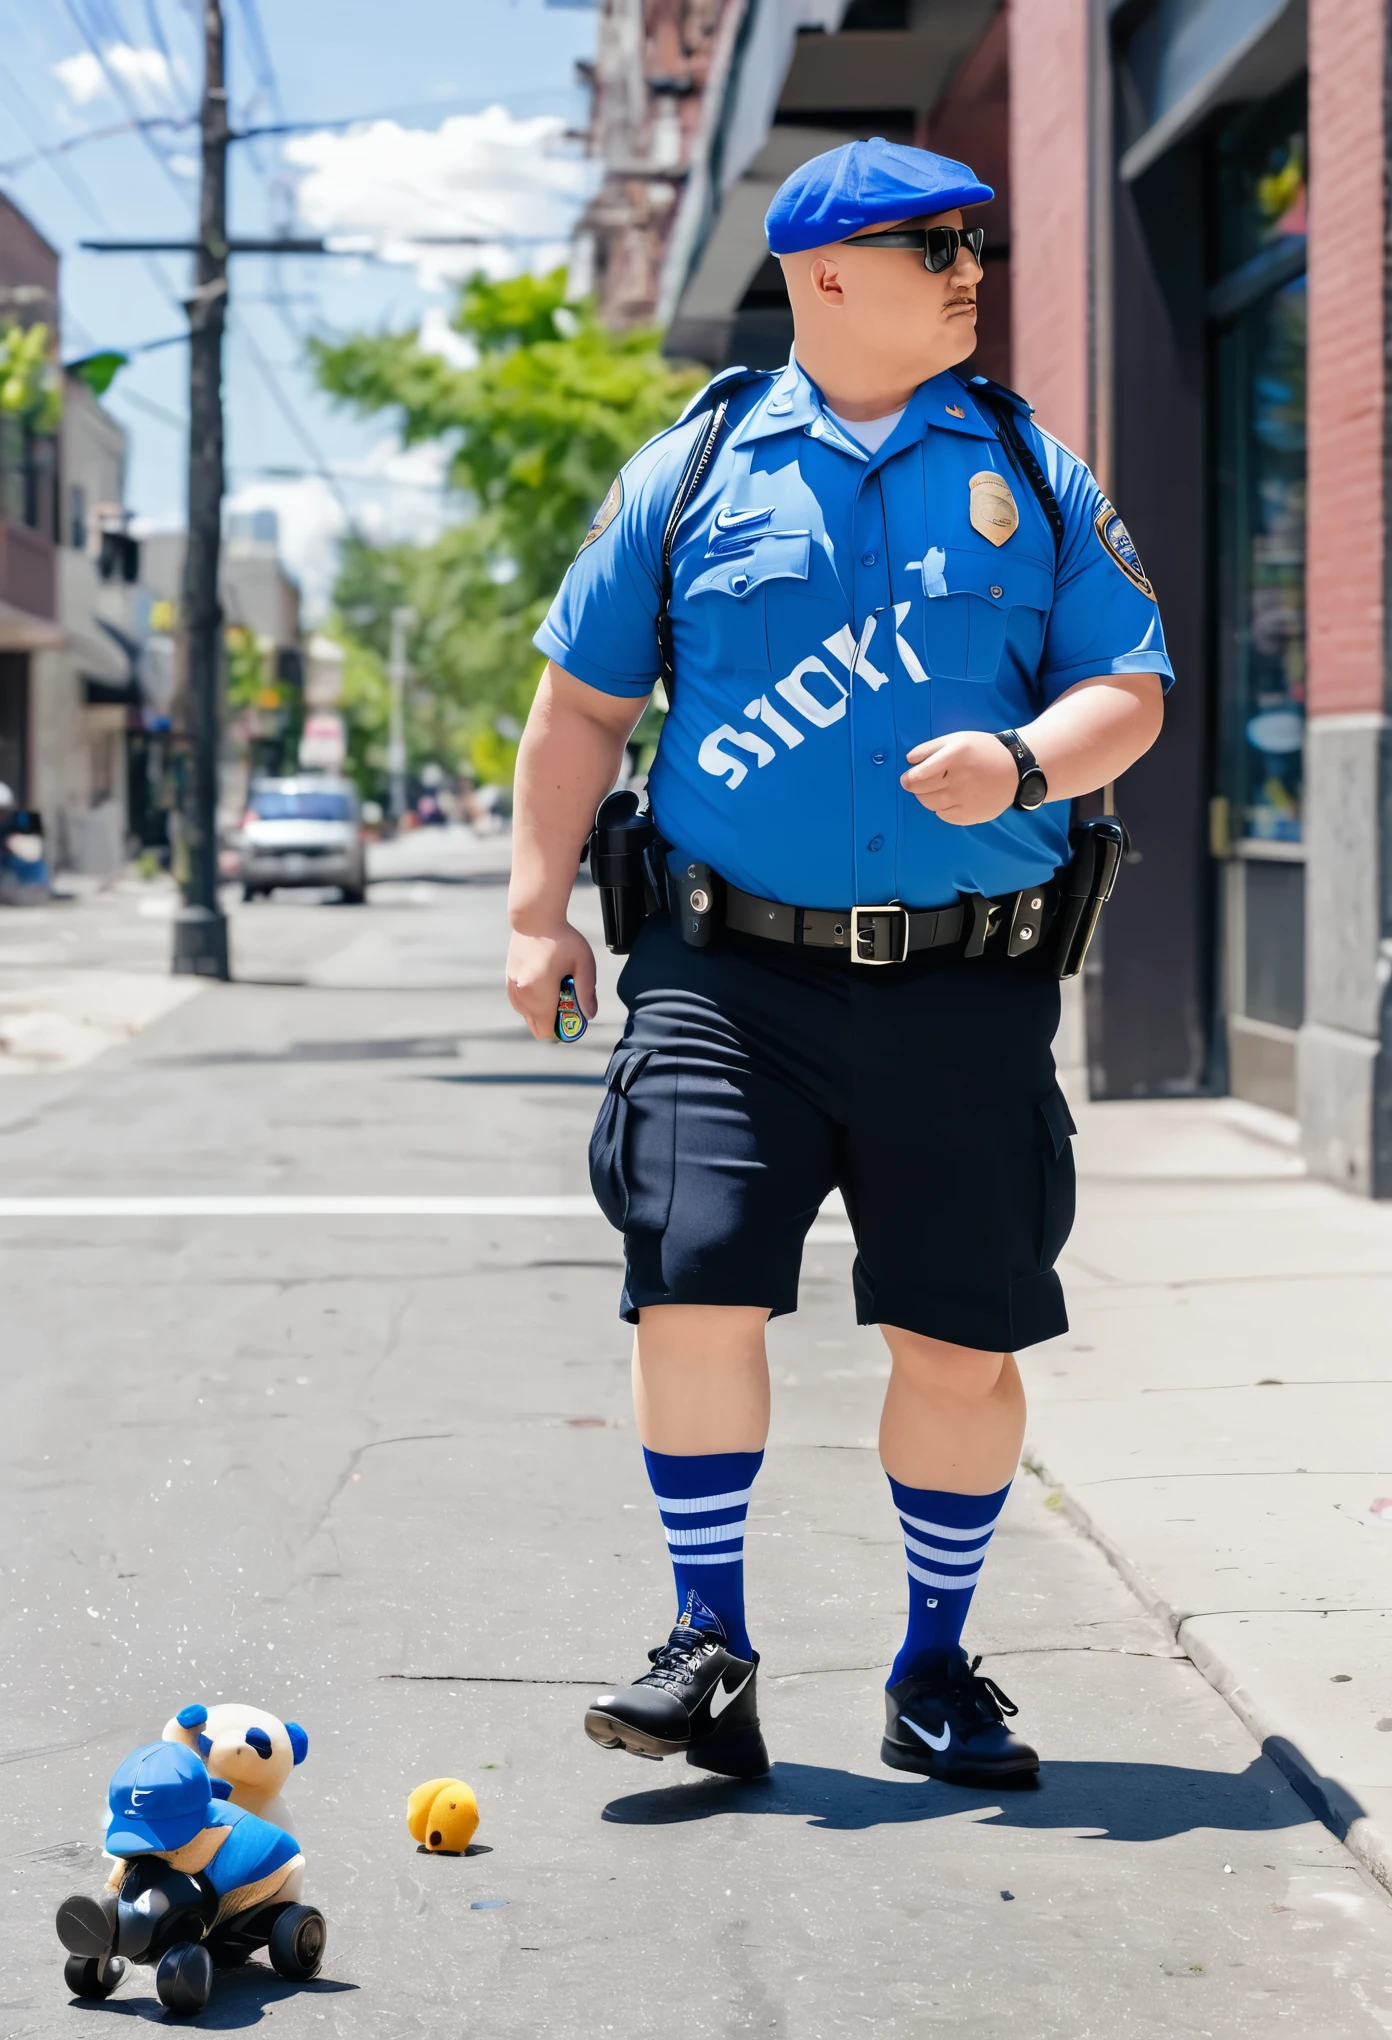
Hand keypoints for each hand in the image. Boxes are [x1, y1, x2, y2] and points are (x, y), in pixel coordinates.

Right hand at [506, 924, 598, 1042]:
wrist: (534, 918)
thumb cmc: (562, 939)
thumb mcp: (583, 964)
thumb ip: (586, 992)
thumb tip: (589, 1016)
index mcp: (538, 993)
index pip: (546, 1030)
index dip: (561, 1031)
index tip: (572, 1018)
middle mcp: (521, 995)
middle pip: (536, 1027)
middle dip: (552, 1022)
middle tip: (566, 1002)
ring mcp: (512, 988)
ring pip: (527, 1016)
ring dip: (542, 1011)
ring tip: (556, 989)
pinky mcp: (508, 980)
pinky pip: (520, 1003)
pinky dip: (532, 1002)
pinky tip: (544, 984)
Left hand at [901, 729, 1018, 825]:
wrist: (1016, 770)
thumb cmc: (983, 751)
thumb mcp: (958, 739)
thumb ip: (931, 747)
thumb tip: (909, 760)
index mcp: (956, 756)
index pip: (922, 772)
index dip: (910, 777)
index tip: (907, 777)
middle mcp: (960, 778)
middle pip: (922, 790)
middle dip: (913, 787)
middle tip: (912, 784)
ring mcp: (965, 799)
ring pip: (931, 804)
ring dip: (924, 798)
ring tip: (930, 791)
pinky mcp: (971, 814)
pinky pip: (944, 816)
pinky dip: (939, 809)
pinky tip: (947, 800)